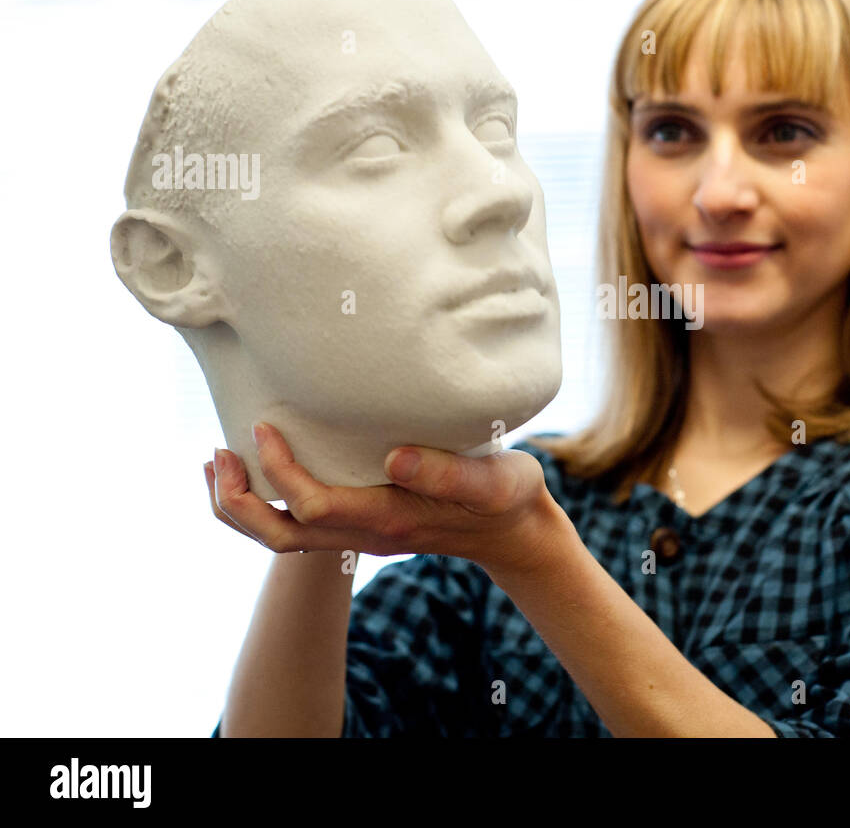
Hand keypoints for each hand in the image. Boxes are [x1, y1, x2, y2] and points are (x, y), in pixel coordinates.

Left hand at [202, 422, 565, 575]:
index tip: (265, 427)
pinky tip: (261, 469)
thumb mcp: (492, 480)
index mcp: (389, 518)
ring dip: (240, 506)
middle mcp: (366, 533)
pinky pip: (298, 525)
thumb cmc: (507, 498)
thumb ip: (447, 470)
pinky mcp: (363, 523)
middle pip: (278, 535)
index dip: (278, 471)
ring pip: (281, 537)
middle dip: (235, 501)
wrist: (517, 532)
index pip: (312, 505)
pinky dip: (265, 502)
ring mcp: (362, 533)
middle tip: (217, 453)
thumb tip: (392, 456)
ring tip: (219, 462)